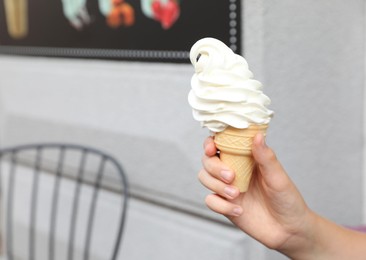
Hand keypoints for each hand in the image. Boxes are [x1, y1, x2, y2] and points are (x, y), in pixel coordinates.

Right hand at [198, 134, 313, 251]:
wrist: (289, 230)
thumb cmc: (288, 200)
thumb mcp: (278, 177)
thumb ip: (266, 157)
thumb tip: (258, 135)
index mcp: (246, 158)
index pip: (221, 144)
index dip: (210, 143)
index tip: (212, 148)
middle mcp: (234, 170)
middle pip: (208, 161)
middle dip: (214, 167)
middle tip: (231, 177)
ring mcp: (227, 188)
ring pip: (205, 178)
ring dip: (216, 185)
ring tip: (236, 194)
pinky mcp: (225, 205)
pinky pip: (210, 201)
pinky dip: (221, 205)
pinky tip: (238, 210)